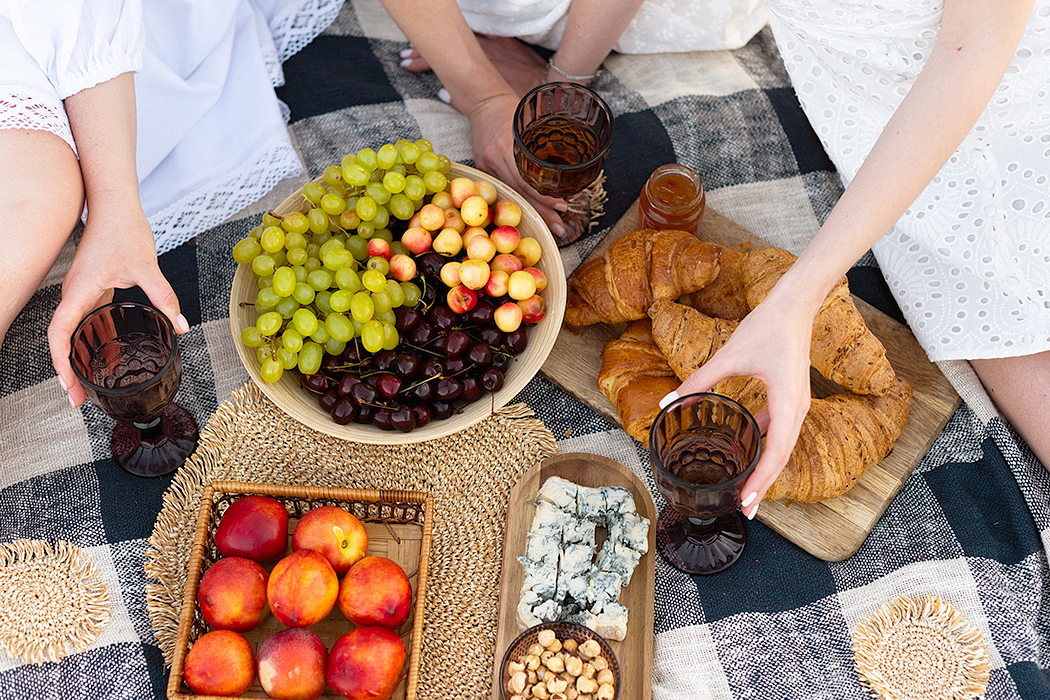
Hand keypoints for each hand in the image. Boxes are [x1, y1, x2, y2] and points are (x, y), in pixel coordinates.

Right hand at [48, 202, 185, 406]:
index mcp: (80, 291)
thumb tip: (181, 325)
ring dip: (79, 358)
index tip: (67, 384)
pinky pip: (88, 320)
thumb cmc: (124, 230)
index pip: (59, 333)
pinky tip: (106, 357)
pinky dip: (93, 340)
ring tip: (88, 388)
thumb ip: (164, 297)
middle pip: (62, 339)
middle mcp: (75, 294)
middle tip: (78, 401)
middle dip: (68, 371)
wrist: (115, 205)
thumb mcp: (147, 267)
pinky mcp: (93, 288)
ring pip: (74, 331)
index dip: (60, 361)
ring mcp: (82, 292)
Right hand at [465, 94, 571, 239]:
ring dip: (532, 210)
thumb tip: (564, 168)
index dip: (545, 196)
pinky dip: (517, 199)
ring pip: (511, 193)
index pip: (527, 179)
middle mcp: (497, 156)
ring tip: (549, 223)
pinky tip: (529, 210)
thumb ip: (541, 142)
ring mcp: (487, 163)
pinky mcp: (481, 165)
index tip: (563, 207)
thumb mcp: (530, 121)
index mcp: (510, 143)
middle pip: (521, 191)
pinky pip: (501, 187)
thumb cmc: (513, 108)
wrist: (483, 99)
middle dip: (542, 211)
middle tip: (560, 226)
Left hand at [666, 291, 814, 517]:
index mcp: (788, 403)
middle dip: (763, 485)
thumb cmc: (767, 327)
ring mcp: (797, 404)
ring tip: (748, 491)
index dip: (761, 481)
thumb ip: (698, 381)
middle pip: (781, 457)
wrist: (794, 304)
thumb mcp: (729, 356)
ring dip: (765, 468)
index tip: (746, 502)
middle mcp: (798, 409)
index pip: (776, 453)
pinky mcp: (791, 396)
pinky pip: (779, 428)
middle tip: (745, 510)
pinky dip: (765, 444)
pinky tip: (747, 450)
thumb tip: (668, 402)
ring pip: (781, 445)